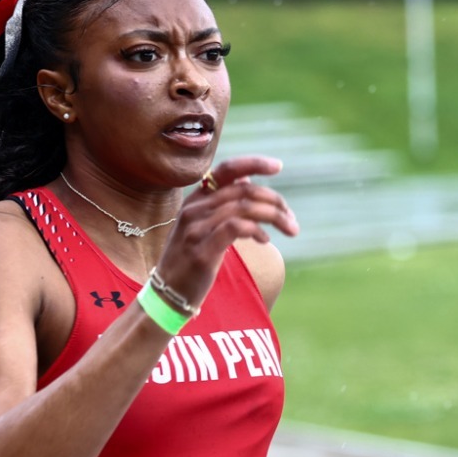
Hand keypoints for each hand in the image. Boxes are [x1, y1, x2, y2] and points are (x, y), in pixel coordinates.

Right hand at [154, 156, 297, 306]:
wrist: (167, 293)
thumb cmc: (191, 259)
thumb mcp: (204, 225)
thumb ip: (223, 203)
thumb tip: (247, 179)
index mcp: (196, 199)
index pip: (226, 170)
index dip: (253, 163)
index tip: (278, 166)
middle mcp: (194, 209)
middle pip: (243, 190)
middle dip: (274, 201)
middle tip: (290, 217)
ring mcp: (195, 229)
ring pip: (244, 208)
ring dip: (273, 216)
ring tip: (289, 228)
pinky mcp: (201, 251)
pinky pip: (235, 228)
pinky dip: (256, 230)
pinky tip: (264, 240)